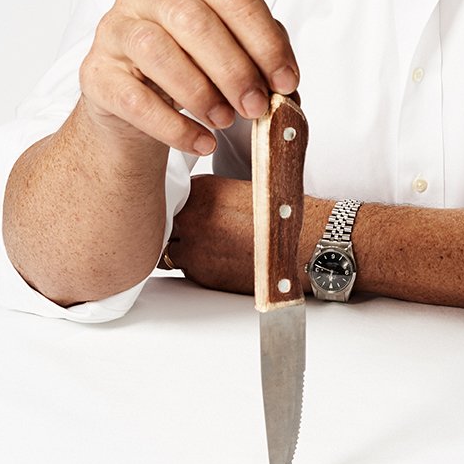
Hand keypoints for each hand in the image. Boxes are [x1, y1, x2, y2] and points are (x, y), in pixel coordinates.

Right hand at [77, 0, 298, 157]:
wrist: (135, 102)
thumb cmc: (192, 63)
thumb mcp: (231, 49)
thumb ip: (260, 54)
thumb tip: (285, 83)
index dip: (265, 40)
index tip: (286, 81)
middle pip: (194, 20)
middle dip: (234, 69)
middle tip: (256, 106)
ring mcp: (114, 28)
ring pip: (157, 51)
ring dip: (201, 93)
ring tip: (225, 121)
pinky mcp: (95, 72)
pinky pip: (134, 99)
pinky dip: (174, 127)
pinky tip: (202, 142)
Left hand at [167, 175, 330, 294]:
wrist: (299, 246)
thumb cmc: (278, 217)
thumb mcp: (240, 190)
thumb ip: (212, 196)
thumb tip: (199, 204)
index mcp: (203, 190)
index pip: (171, 193)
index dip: (179, 202)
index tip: (187, 207)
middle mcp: (192, 217)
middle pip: (164, 220)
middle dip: (174, 224)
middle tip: (190, 227)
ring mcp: (193, 247)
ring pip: (167, 248)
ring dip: (179, 246)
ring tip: (201, 245)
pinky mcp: (200, 274)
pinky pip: (183, 269)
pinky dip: (192, 264)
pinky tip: (212, 258)